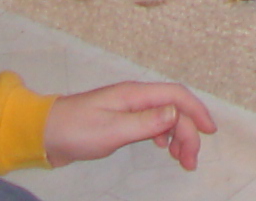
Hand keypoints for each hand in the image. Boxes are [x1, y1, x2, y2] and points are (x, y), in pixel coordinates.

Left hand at [44, 81, 214, 169]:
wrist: (44, 133)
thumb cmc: (77, 130)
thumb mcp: (113, 129)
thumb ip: (145, 122)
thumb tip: (175, 114)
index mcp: (135, 95)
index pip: (175, 96)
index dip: (196, 111)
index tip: (210, 132)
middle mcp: (134, 97)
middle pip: (172, 109)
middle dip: (187, 132)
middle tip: (191, 161)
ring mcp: (127, 108)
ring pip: (163, 116)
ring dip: (177, 135)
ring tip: (181, 159)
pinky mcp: (120, 120)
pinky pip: (151, 123)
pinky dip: (162, 135)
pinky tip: (162, 146)